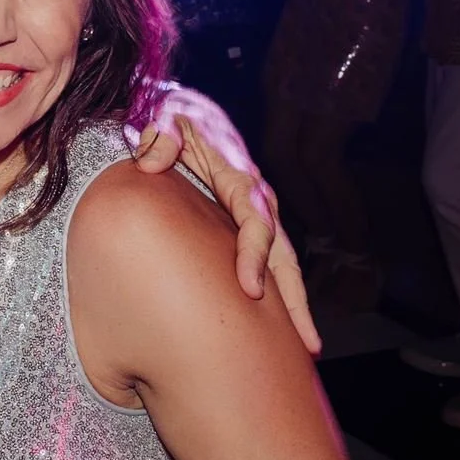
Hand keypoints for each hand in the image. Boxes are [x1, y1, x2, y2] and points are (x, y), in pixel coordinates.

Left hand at [132, 87, 319, 355]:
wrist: (182, 112)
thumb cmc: (174, 119)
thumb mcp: (165, 119)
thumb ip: (160, 138)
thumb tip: (149, 163)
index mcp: (241, 178)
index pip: (256, 224)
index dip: (255, 257)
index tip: (250, 291)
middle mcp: (257, 200)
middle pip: (283, 255)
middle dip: (295, 300)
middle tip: (306, 343)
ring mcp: (255, 215)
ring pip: (283, 264)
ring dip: (296, 307)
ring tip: (309, 348)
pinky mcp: (246, 225)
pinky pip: (266, 263)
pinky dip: (276, 296)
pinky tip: (282, 330)